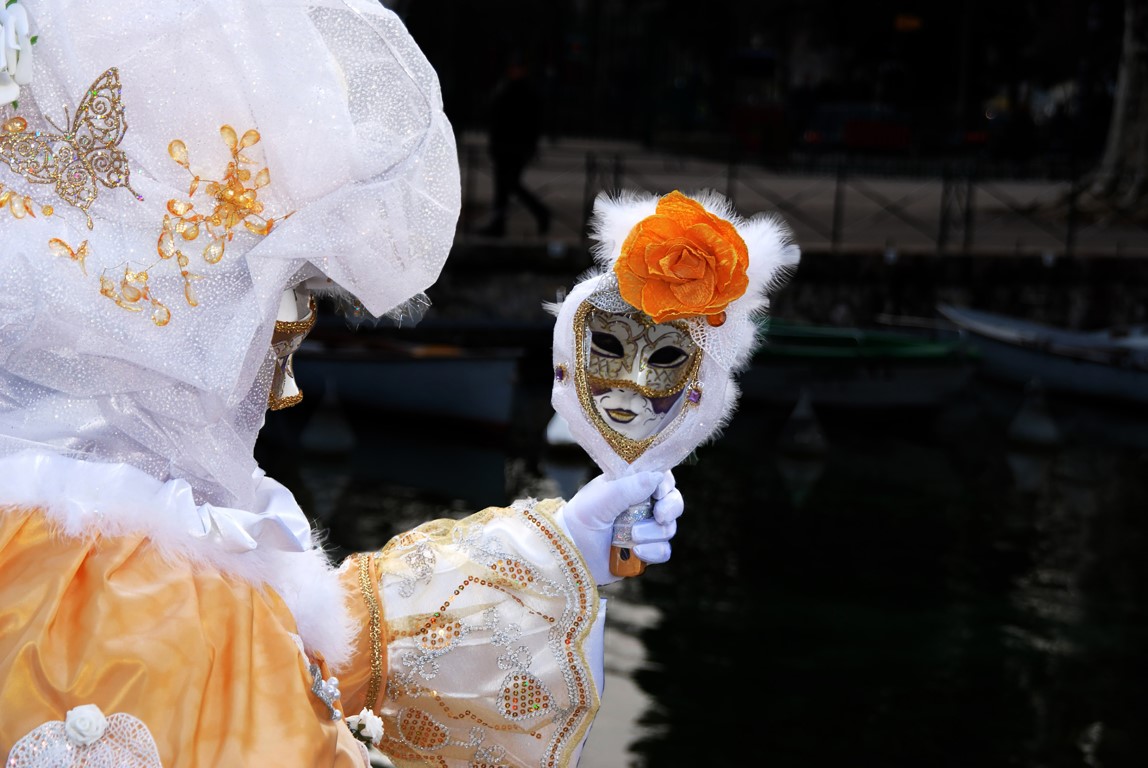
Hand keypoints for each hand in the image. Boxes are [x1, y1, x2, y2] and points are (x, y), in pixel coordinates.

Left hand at [556, 470, 683, 585]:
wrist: (569, 550)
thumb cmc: (581, 516)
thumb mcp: (603, 496)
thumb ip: (630, 486)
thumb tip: (658, 477)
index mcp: (633, 485)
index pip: (661, 478)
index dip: (666, 484)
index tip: (659, 491)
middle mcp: (643, 506)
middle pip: (673, 502)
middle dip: (671, 507)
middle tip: (660, 515)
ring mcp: (646, 529)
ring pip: (668, 528)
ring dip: (653, 532)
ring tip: (633, 535)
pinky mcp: (645, 551)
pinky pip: (663, 551)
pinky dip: (653, 551)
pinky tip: (637, 551)